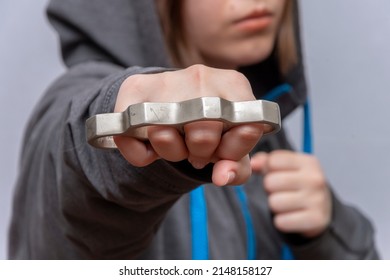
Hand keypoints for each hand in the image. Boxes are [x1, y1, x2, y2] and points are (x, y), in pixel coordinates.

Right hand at [114, 64, 264, 185]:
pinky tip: (151, 146)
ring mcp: (167, 79)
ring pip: (162, 135)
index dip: (231, 152)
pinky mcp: (135, 86)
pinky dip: (139, 154)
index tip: (221, 151)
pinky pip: (131, 136)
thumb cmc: (209, 127)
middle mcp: (202, 76)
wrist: (175, 101)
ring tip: (176, 143)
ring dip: (169, 153)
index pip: (246, 128)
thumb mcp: (230, 147)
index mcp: (235, 86)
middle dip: (199, 154)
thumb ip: (235, 167)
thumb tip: (222, 176)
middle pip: (202, 136)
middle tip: (195, 149)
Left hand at [251, 150, 331, 237]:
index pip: (273, 161)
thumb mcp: (286, 167)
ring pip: (274, 203)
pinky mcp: (316, 220)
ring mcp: (317, 200)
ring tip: (287, 204)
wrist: (322, 209)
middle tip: (282, 192)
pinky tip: (291, 217)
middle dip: (270, 189)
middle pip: (270, 182)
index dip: (268, 169)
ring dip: (275, 206)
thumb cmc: (297, 185)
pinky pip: (281, 222)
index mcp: (308, 162)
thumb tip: (253, 164)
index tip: (278, 175)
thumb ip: (266, 161)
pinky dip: (282, 221)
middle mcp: (315, 179)